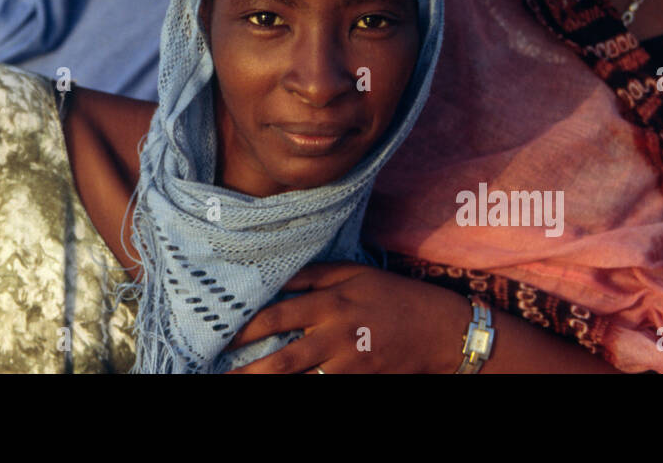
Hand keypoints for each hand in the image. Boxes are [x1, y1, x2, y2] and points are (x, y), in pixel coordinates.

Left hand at [224, 262, 467, 373]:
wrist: (440, 329)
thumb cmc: (394, 295)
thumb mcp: (355, 273)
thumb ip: (314, 275)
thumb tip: (277, 277)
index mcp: (331, 303)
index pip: (278, 317)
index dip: (246, 329)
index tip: (225, 336)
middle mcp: (336, 335)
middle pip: (283, 360)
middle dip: (248, 372)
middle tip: (222, 377)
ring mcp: (350, 364)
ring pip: (301, 381)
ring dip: (271, 385)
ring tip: (243, 385)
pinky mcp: (361, 381)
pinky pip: (325, 389)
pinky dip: (305, 389)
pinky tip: (288, 389)